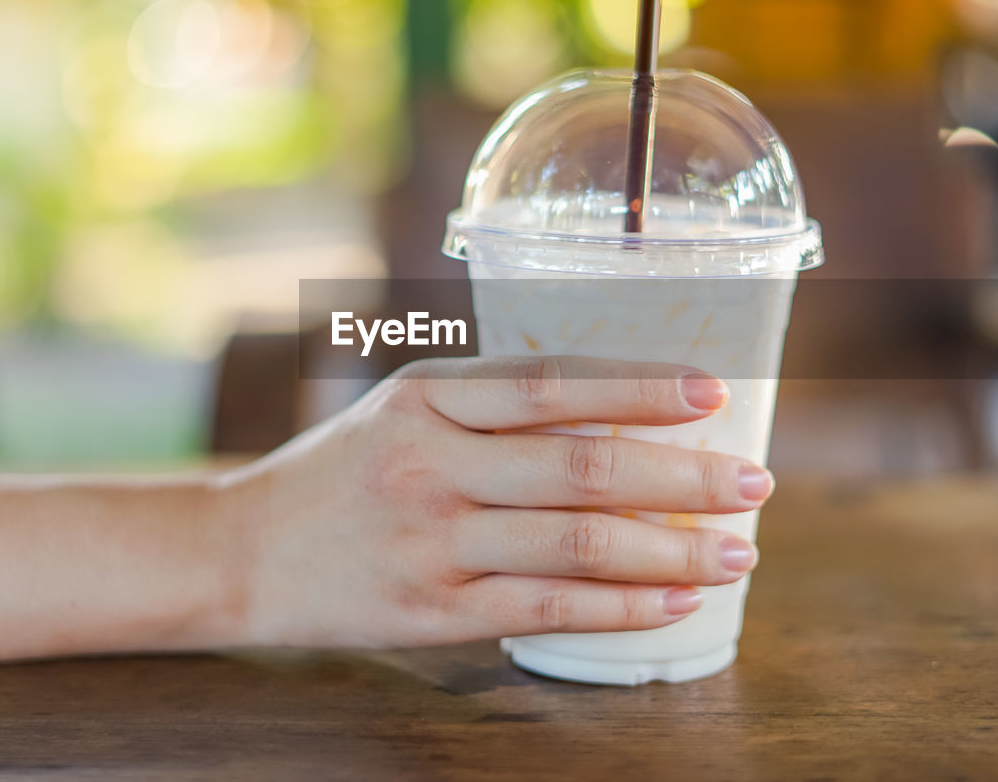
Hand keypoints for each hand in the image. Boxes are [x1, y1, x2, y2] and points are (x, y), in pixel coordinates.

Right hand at [231, 356, 773, 648]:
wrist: (242, 550)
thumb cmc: (342, 469)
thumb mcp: (402, 408)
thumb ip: (491, 401)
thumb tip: (618, 403)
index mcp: (427, 400)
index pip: (550, 384)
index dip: (639, 386)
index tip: (714, 391)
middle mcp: (431, 466)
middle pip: (579, 466)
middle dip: (682, 476)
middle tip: (755, 482)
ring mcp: (432, 543)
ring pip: (574, 544)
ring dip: (669, 549)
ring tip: (737, 551)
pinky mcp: (432, 613)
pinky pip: (545, 611)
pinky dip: (620, 606)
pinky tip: (674, 600)